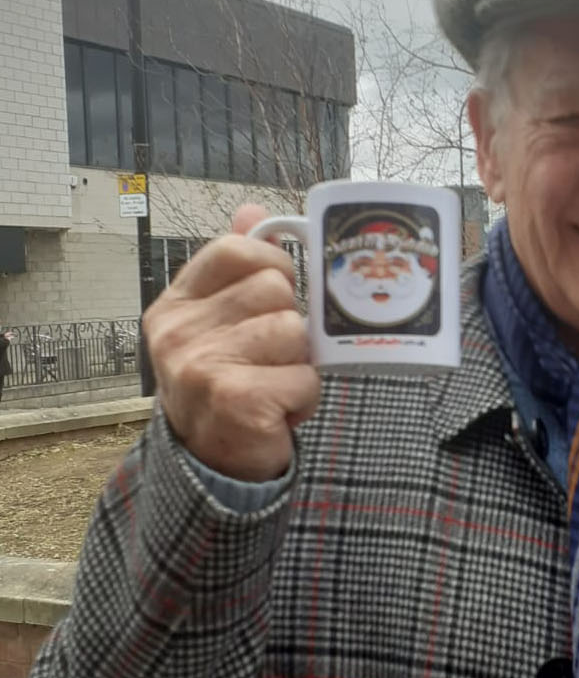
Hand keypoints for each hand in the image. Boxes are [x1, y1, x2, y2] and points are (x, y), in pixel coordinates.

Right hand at [143, 204, 319, 481]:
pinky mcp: (236, 399)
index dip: (273, 264)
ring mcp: (203, 366)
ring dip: (299, 364)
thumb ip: (235, 268)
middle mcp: (179, 333)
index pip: (233, 251)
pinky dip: (304, 398)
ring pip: (294, 331)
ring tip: (274, 386)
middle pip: (275, 290)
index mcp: (175, 306)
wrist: (212, 467)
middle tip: (271, 360)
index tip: (280, 293)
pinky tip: (278, 413)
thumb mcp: (219, 324)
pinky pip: (304, 377)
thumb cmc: (225, 388)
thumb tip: (252, 210)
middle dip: (290, 326)